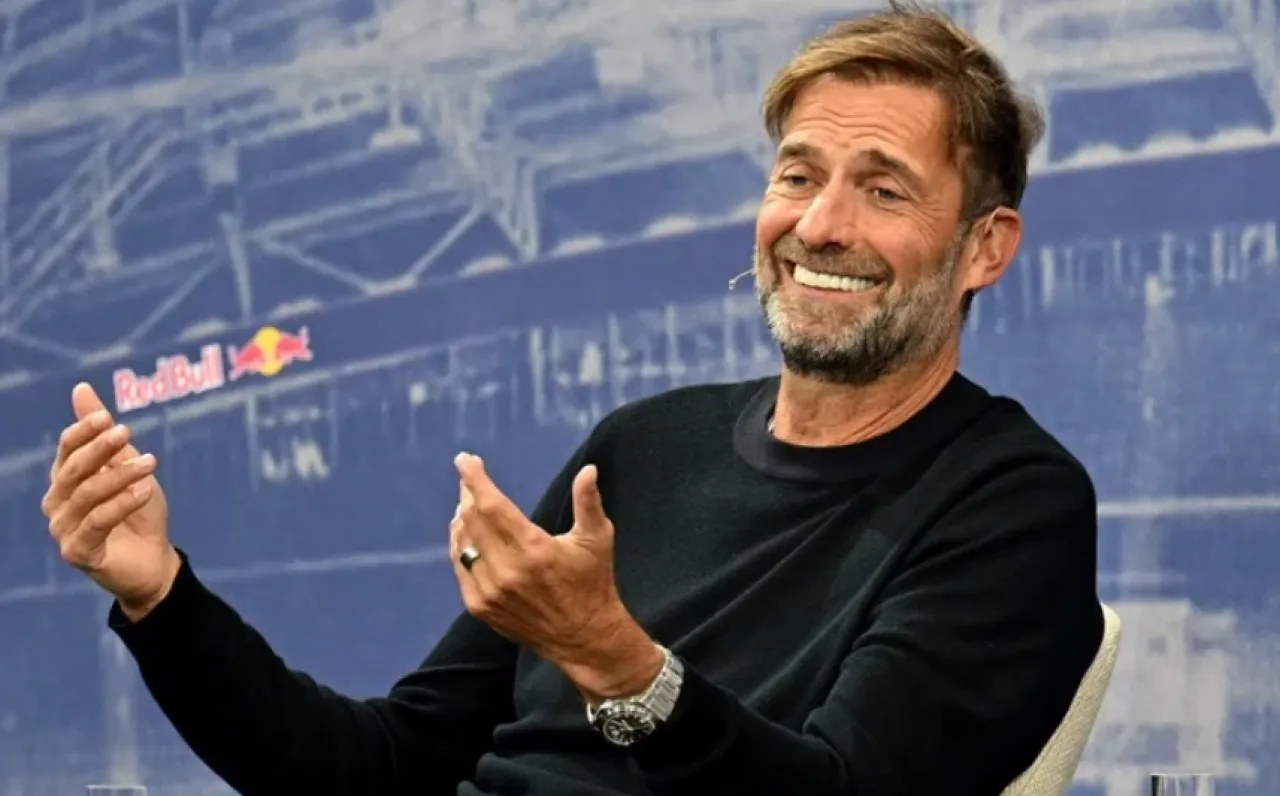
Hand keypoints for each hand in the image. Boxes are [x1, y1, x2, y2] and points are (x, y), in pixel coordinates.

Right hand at [41, 382, 178, 619]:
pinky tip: (145, 491)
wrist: (153, 559)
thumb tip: (81, 388)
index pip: (66, 449)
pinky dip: (122, 504)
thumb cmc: (138, 510)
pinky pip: (97, 522)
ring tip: (151, 463)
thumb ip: (104, 433)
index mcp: (65, 480)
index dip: (84, 431)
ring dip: (120, 475)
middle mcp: (57, 504)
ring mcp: (64, 530)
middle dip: (100, 449)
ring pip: (87, 495)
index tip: (109, 419)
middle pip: (73, 470)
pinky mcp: (78, 553)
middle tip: (128, 432)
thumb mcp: (127, 466)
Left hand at [449, 453, 662, 701]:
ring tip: (467, 504)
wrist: (583, 637)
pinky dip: (460, 546)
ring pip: (463, 544)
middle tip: (469, 480)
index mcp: (534, 549)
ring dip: (462, 519)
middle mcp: (507, 570)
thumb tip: (588, 469)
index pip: (492, 506)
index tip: (465, 460)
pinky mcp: (480, 607)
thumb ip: (588, 502)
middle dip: (468, 494)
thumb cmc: (592, 582)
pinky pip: (461, 568)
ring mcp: (490, 591)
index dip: (475, 480)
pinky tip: (466, 534)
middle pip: (473, 520)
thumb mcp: (597, 539)